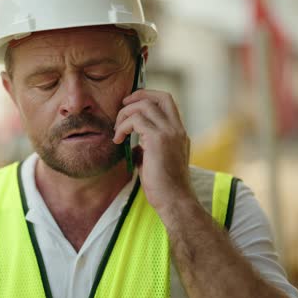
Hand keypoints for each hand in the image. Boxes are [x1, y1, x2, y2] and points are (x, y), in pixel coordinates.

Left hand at [112, 90, 195, 214]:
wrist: (175, 201)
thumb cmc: (164, 188)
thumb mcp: (156, 162)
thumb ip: (147, 149)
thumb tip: (133, 145)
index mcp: (179, 134)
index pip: (167, 103)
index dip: (148, 97)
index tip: (131, 104)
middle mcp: (178, 129)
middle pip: (160, 96)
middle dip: (138, 96)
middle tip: (121, 107)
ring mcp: (170, 133)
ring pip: (145, 106)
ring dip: (125, 114)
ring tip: (117, 131)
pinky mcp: (158, 139)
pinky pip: (136, 120)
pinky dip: (123, 126)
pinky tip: (118, 140)